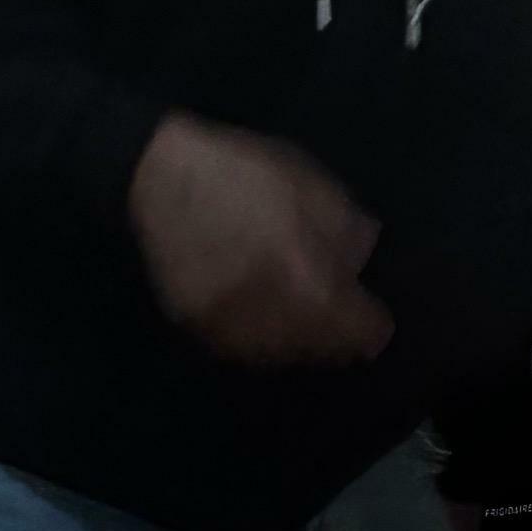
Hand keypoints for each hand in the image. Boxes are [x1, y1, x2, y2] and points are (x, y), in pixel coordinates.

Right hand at [126, 112, 393, 367]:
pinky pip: (242, 348)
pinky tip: (257, 310)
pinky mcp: (199, 332)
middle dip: (334, 333)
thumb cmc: (242, 175)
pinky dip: (257, 336)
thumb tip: (360, 263)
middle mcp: (273, 321)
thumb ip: (348, 231)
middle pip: (322, 351)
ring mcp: (232, 332)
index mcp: (309, 283)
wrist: (159, 179)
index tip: (371, 315)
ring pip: (282, 356)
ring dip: (296, 339)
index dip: (372, 325)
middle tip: (333, 311)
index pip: (361, 334)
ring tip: (294, 310)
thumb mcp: (312, 186)